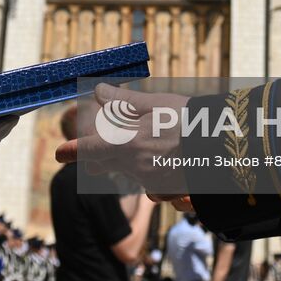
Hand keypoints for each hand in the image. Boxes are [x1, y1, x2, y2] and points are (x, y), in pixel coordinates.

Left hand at [54, 84, 189, 193]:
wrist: (221, 144)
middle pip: (105, 164)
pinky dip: (152, 172)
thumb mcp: (153, 103)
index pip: (90, 150)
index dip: (72, 151)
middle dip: (98, 157)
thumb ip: (122, 101)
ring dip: (129, 160)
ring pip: (129, 172)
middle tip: (98, 150)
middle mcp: (134, 166)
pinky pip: (150, 183)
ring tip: (148, 142)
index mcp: (126, 143)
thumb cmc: (186, 118)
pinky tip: (164, 159)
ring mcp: (151, 180)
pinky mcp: (167, 189)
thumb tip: (97, 91)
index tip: (59, 153)